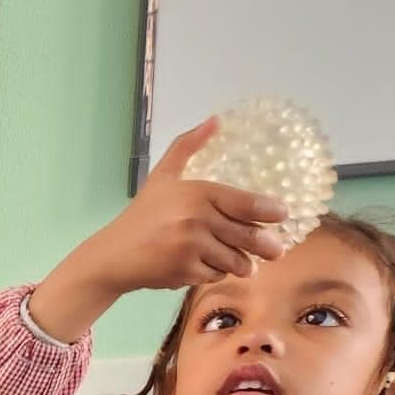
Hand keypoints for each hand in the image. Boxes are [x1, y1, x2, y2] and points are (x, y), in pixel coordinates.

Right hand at [28, 118, 290, 341]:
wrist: (112, 256)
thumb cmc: (141, 216)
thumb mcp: (162, 177)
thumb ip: (187, 147)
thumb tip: (216, 120)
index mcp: (197, 193)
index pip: (246, 203)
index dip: (269, 211)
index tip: (283, 215)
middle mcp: (197, 220)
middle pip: (246, 235)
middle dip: (266, 246)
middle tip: (277, 250)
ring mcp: (191, 248)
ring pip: (234, 259)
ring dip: (244, 264)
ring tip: (248, 264)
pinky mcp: (184, 272)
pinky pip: (215, 275)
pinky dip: (218, 274)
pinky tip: (214, 269)